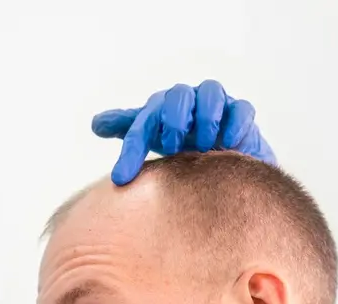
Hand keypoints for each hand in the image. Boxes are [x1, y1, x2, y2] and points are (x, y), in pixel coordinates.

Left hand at [92, 79, 277, 184]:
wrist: (222, 150)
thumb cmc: (182, 143)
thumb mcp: (154, 140)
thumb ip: (129, 131)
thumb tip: (96, 124)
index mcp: (163, 108)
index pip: (143, 122)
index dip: (132, 148)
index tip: (124, 177)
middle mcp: (189, 100)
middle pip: (179, 95)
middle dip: (174, 120)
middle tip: (172, 147)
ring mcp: (218, 103)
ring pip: (211, 93)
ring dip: (205, 118)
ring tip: (202, 146)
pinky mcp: (241, 113)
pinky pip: (241, 109)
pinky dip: (235, 124)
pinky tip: (228, 145)